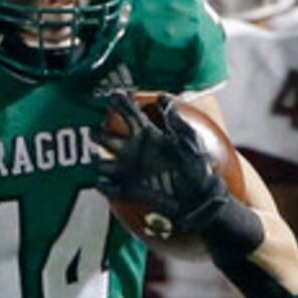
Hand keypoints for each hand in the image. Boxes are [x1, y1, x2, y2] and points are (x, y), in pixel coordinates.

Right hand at [92, 75, 225, 232]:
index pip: (130, 115)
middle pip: (107, 138)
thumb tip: (165, 99)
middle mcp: (134, 151)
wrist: (200, 200)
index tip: (113, 97)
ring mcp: (129, 171)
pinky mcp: (128, 190)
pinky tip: (105, 183)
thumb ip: (177, 122)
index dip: (120, 104)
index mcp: (148, 135)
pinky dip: (104, 186)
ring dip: (98, 162)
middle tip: (97, 132)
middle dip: (98, 134)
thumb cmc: (198, 169)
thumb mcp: (191, 141)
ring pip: (101, 163)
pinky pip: (107, 188)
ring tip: (100, 161)